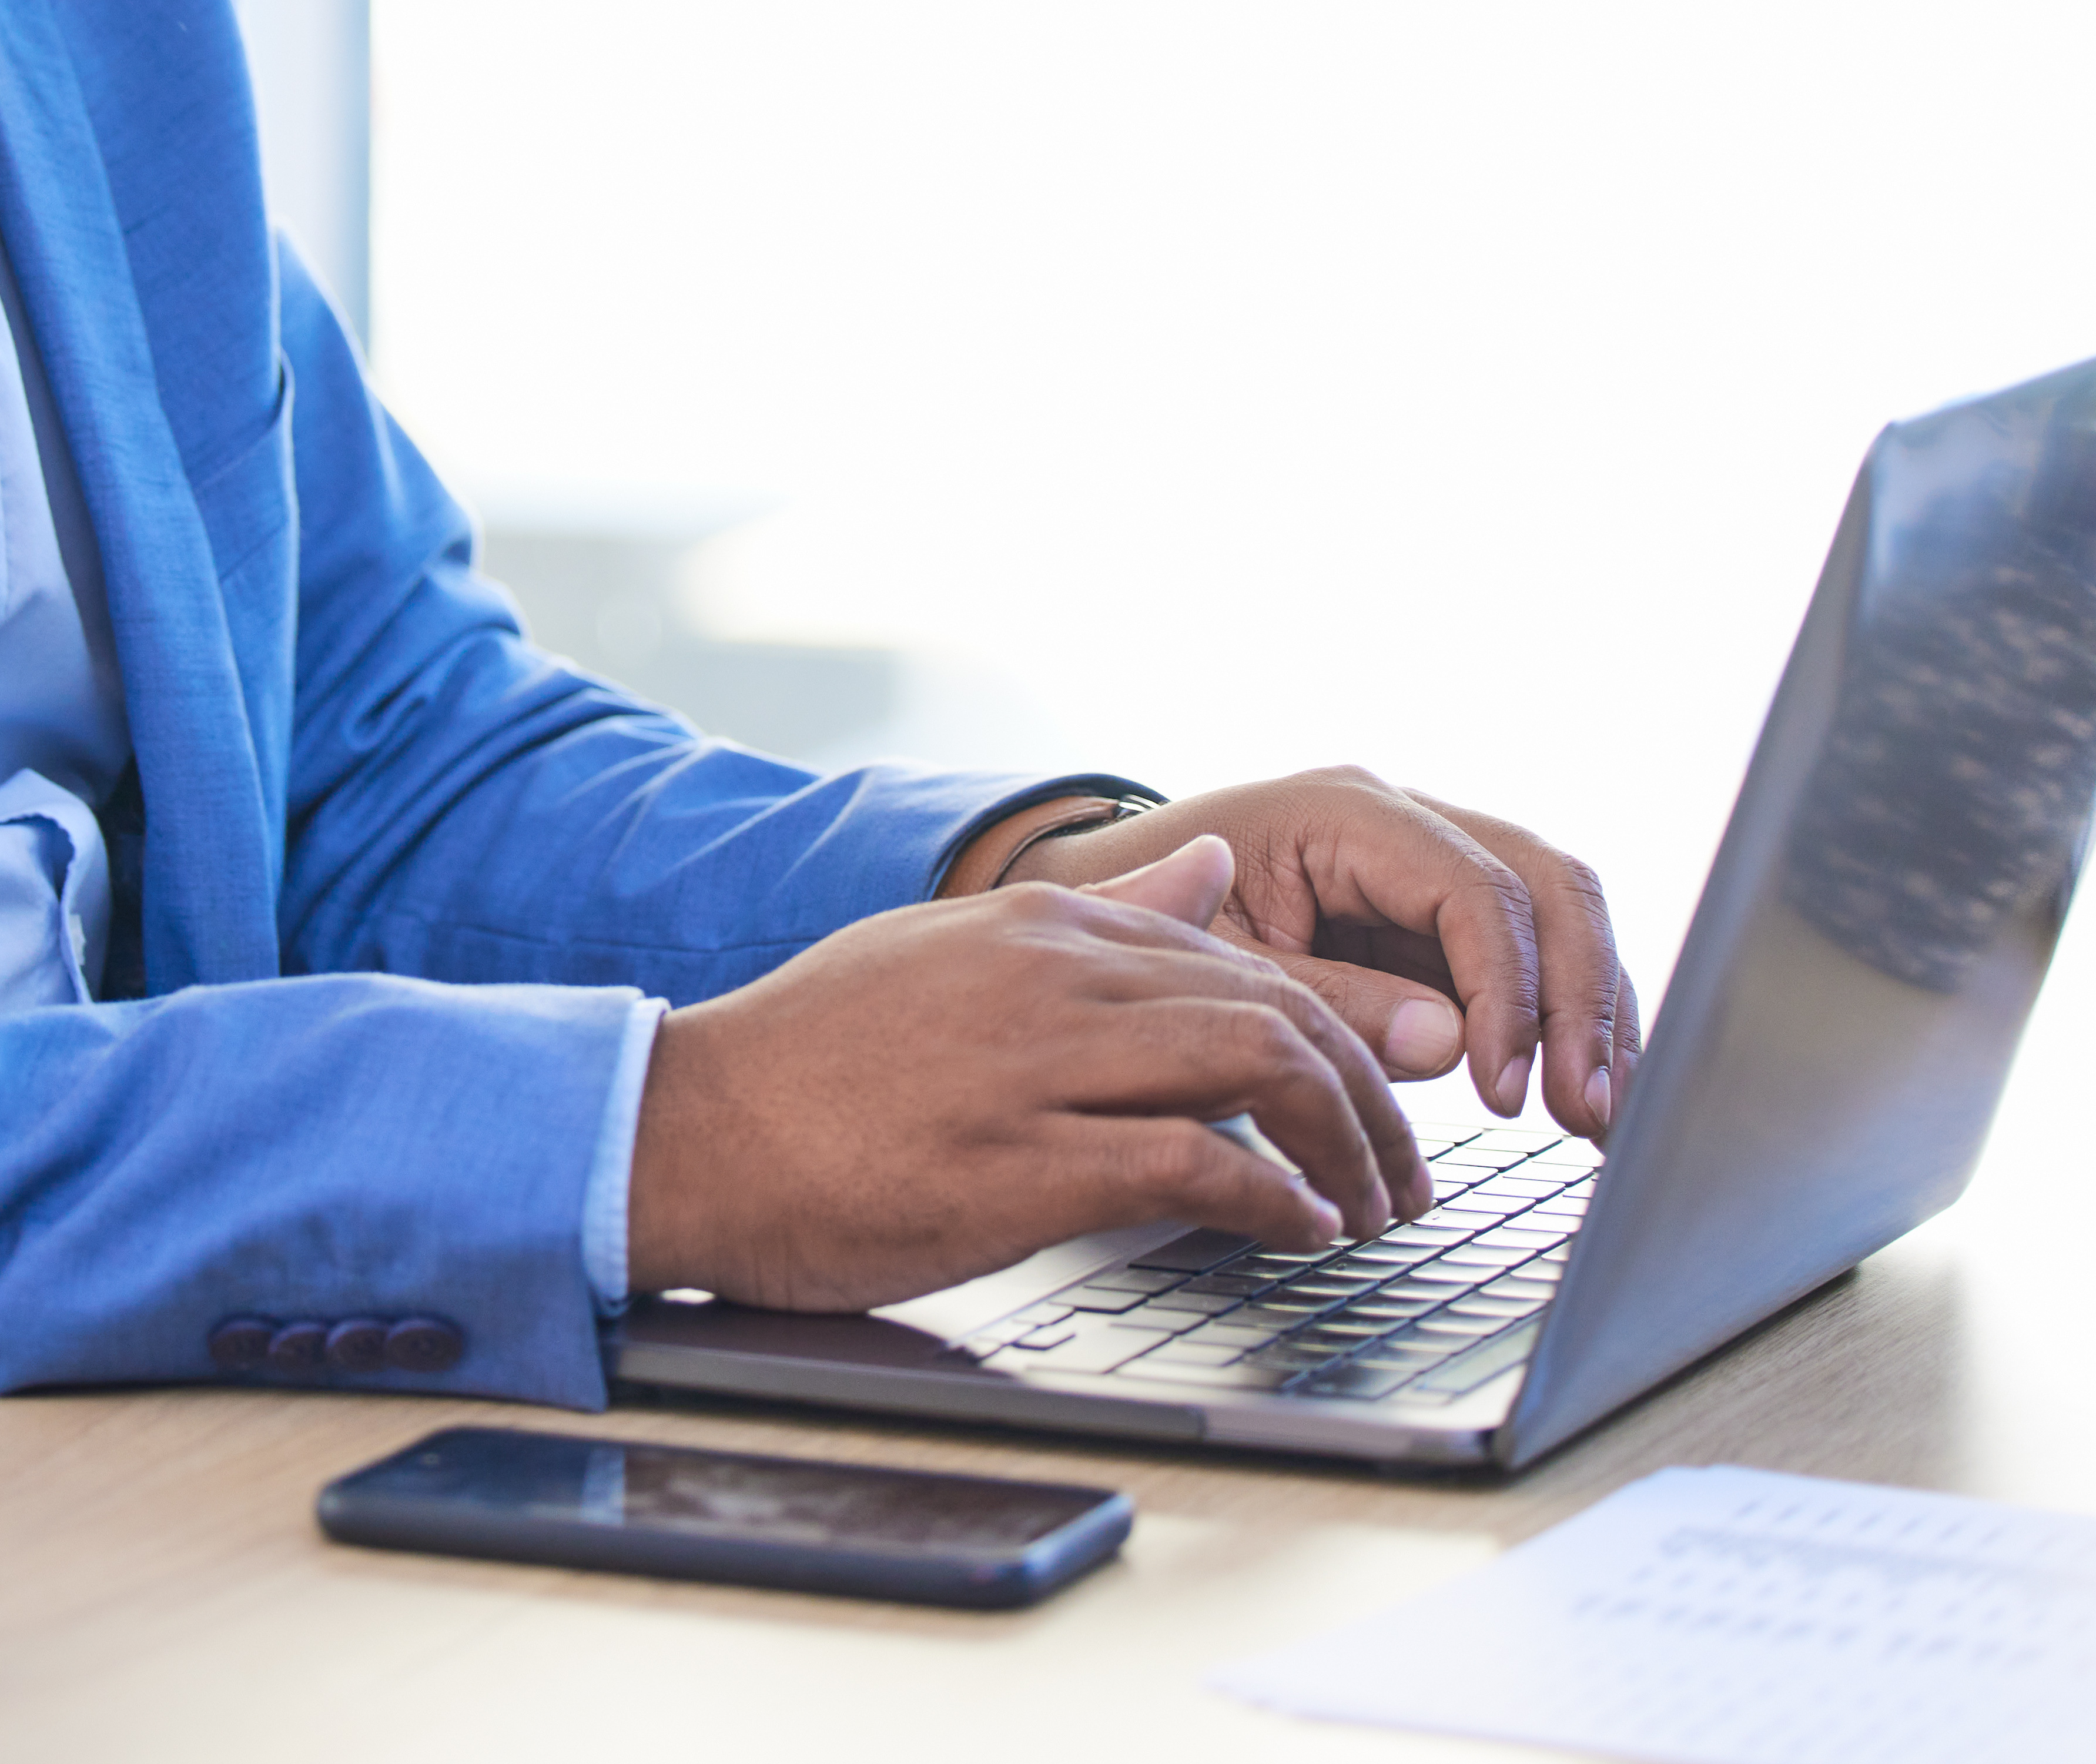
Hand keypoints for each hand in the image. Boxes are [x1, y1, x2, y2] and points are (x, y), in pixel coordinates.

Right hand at [625, 836, 1429, 1311]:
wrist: (690, 1130)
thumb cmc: (815, 1061)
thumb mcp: (953, 953)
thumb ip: (1096, 909)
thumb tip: (1211, 867)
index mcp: (1042, 925)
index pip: (1242, 960)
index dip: (1334, 1033)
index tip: (1369, 1102)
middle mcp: (1053, 976)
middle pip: (1276, 1009)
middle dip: (1368, 1093)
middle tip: (1406, 1169)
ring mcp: (1037, 1066)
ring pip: (1257, 1067)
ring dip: (1345, 1144)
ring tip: (1376, 1203)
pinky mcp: (1020, 1163)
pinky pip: (1194, 1166)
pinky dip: (1275, 1199)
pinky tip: (1305, 1229)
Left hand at [969, 770, 1640, 1140]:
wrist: (1107, 896)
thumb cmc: (1143, 927)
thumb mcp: (1218, 971)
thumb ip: (1330, 1001)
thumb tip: (1455, 1044)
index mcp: (1343, 809)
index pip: (1473, 890)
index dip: (1508, 993)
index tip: (1504, 1092)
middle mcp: (1403, 816)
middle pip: (1548, 883)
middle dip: (1580, 999)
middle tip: (1588, 1109)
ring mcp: (1430, 855)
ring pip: (1559, 911)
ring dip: (1592, 1012)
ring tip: (1601, 1115)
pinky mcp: (1437, 907)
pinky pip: (1530, 947)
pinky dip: (1562, 1017)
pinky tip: (1576, 1090)